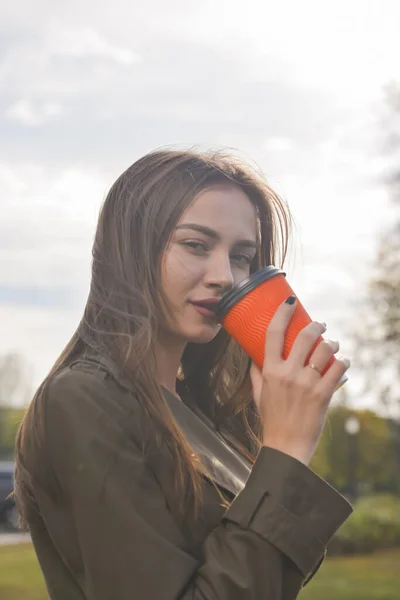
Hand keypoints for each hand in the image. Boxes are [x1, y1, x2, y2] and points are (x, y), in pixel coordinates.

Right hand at [250, 296, 349, 465]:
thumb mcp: (257, 393)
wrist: (285, 445)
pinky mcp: (323, 394)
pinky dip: (343, 361)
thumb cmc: (270, 418)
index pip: (273, 333)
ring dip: (332, 343)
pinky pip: (339, 368)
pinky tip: (343, 361)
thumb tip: (255, 356)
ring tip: (333, 344)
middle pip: (305, 336)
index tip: (290, 302)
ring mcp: (307, 383)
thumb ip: (256, 372)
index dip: (282, 312)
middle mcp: (288, 373)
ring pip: (325, 349)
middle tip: (320, 325)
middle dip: (316, 325)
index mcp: (269, 370)